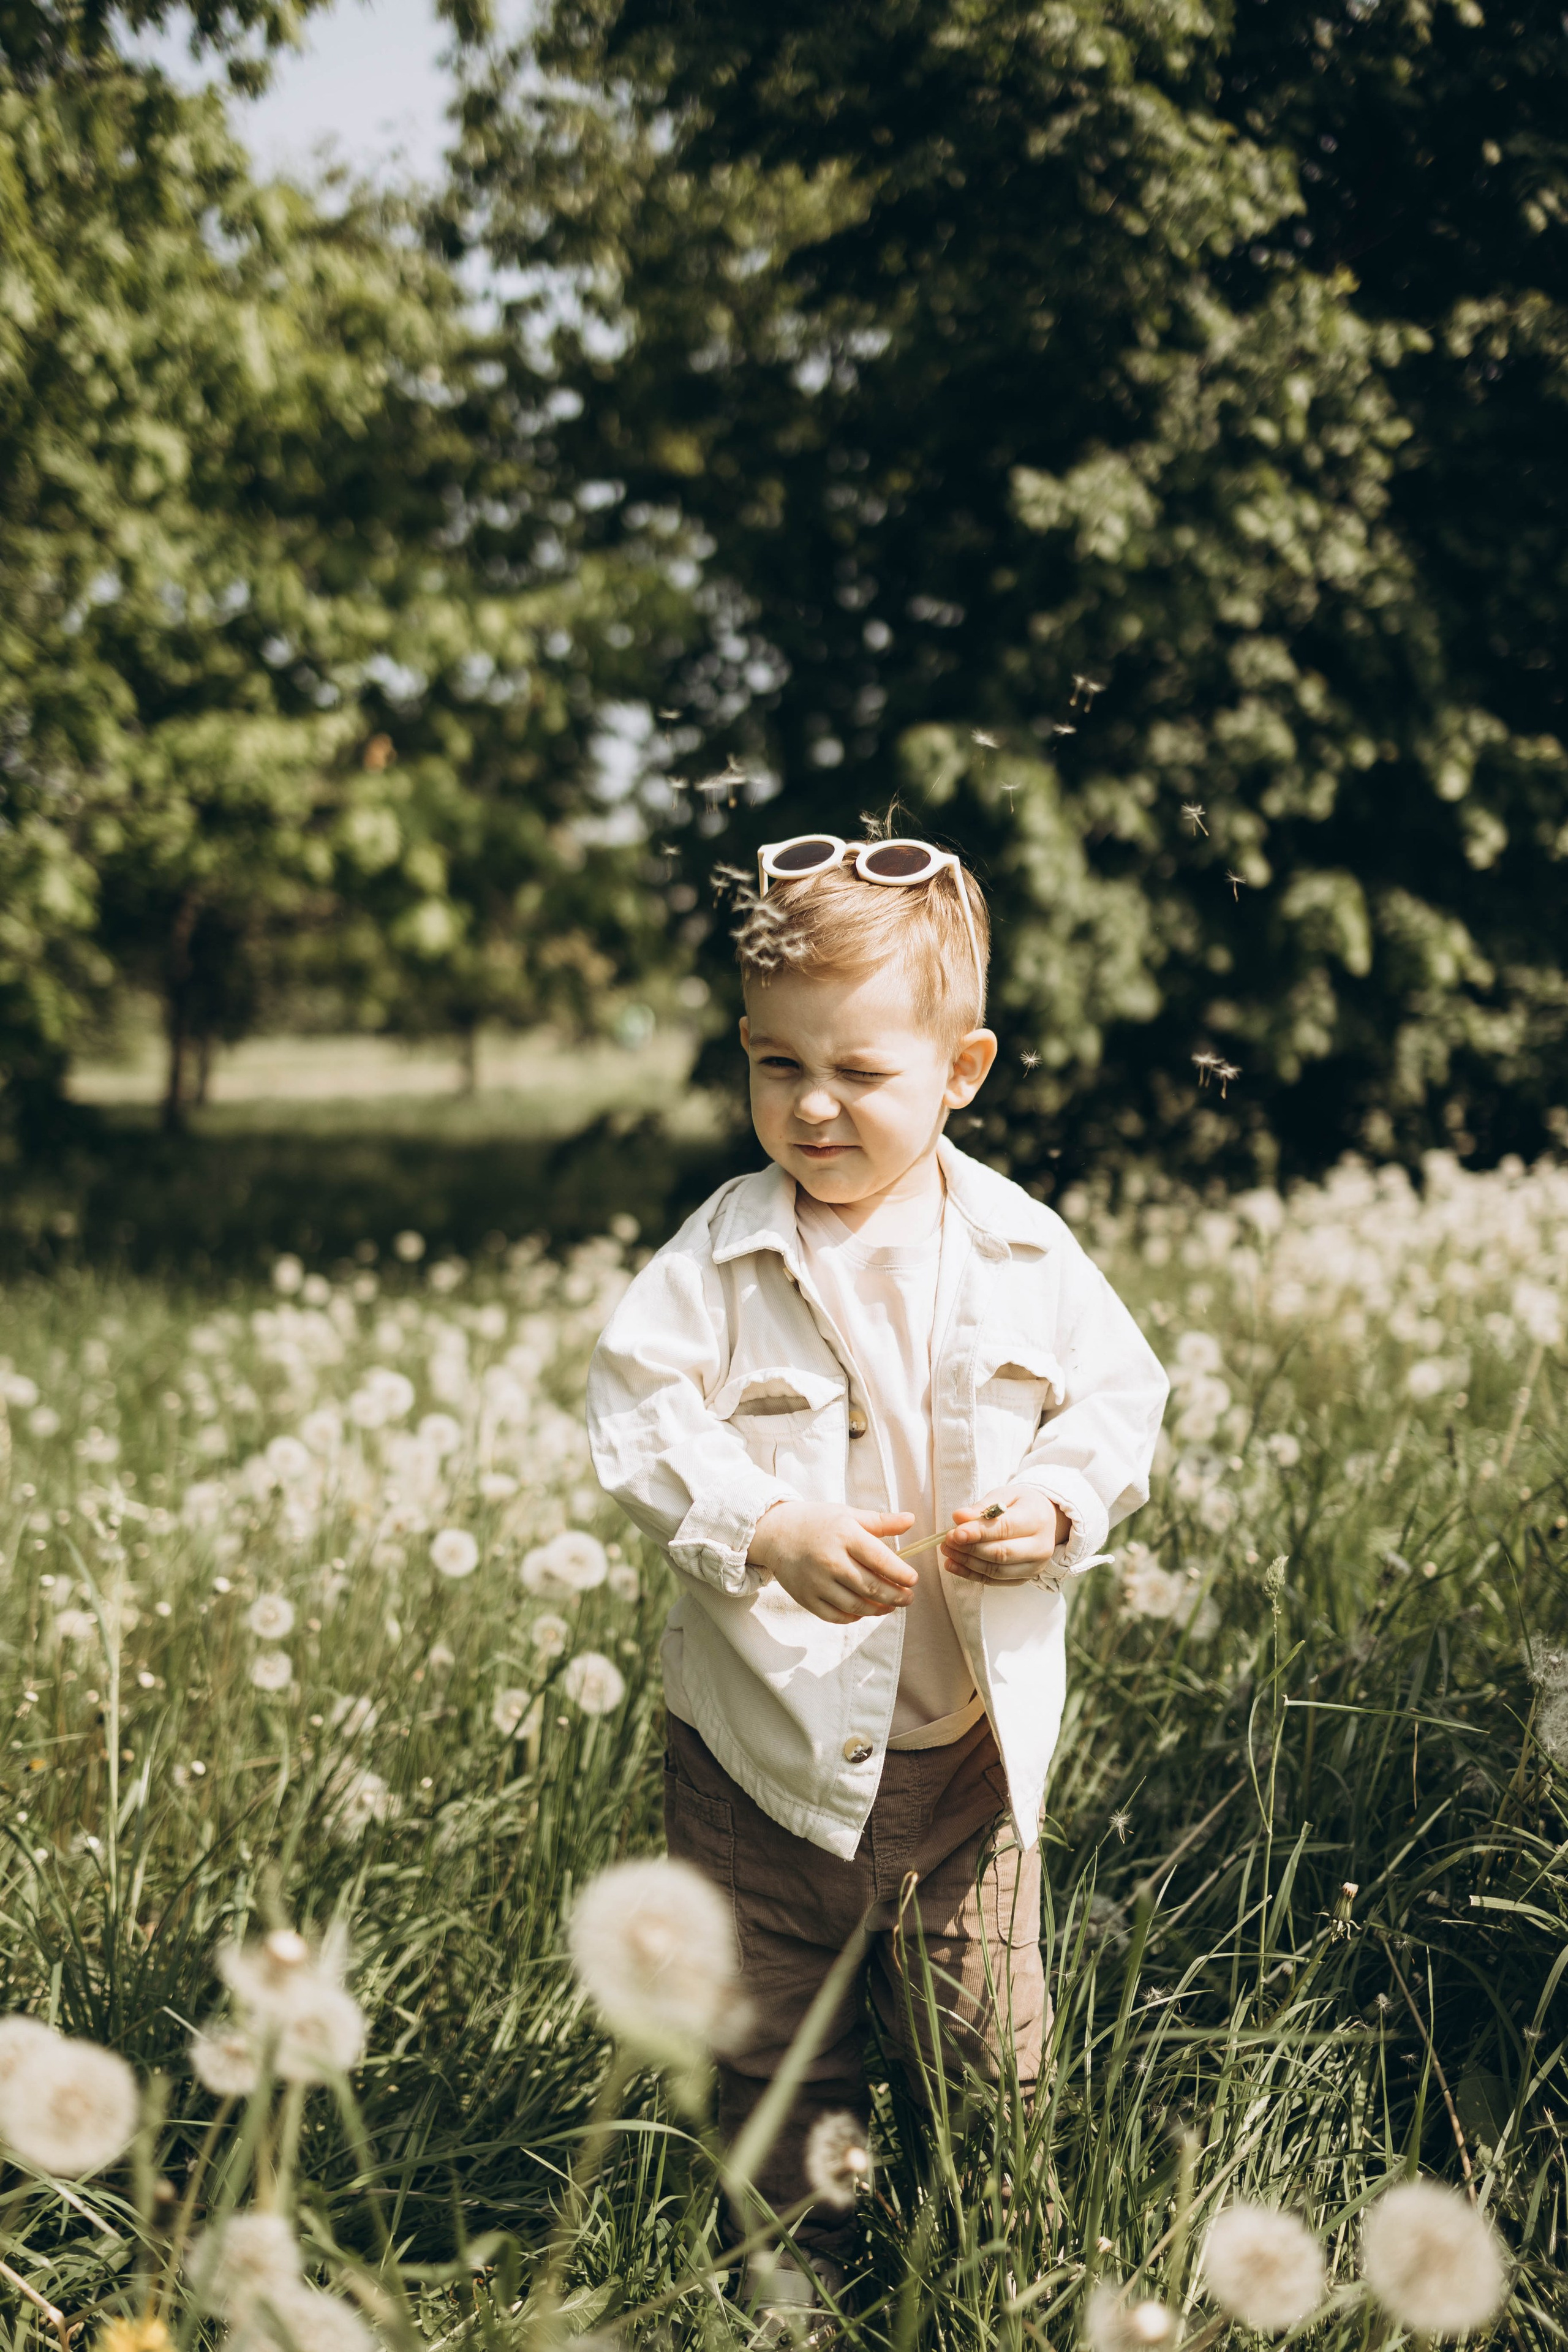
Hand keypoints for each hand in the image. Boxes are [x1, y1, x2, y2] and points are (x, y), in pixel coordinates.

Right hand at [749, 1501, 917, 1623]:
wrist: (776, 1533)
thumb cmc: (817, 1522)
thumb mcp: (848, 1515)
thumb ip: (881, 1522)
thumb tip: (911, 1519)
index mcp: (845, 1535)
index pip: (881, 1560)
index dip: (901, 1574)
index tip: (913, 1580)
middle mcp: (830, 1560)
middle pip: (871, 1587)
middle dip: (896, 1596)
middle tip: (908, 1598)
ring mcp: (817, 1582)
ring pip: (856, 1605)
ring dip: (878, 1609)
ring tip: (890, 1606)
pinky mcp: (806, 1598)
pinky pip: (835, 1616)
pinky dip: (853, 1617)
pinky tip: (863, 1611)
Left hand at [941, 1487, 1068, 1583]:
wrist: (1046, 1520)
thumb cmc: (1022, 1505)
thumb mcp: (1005, 1495)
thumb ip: (983, 1507)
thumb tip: (959, 1517)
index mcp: (1037, 1519)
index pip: (1005, 1528)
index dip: (978, 1533)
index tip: (955, 1533)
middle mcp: (1040, 1547)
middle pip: (1001, 1553)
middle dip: (970, 1548)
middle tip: (947, 1541)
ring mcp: (1034, 1566)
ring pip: (997, 1571)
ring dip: (967, 1563)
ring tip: (948, 1551)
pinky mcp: (1024, 1578)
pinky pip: (995, 1581)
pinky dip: (971, 1575)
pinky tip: (954, 1565)